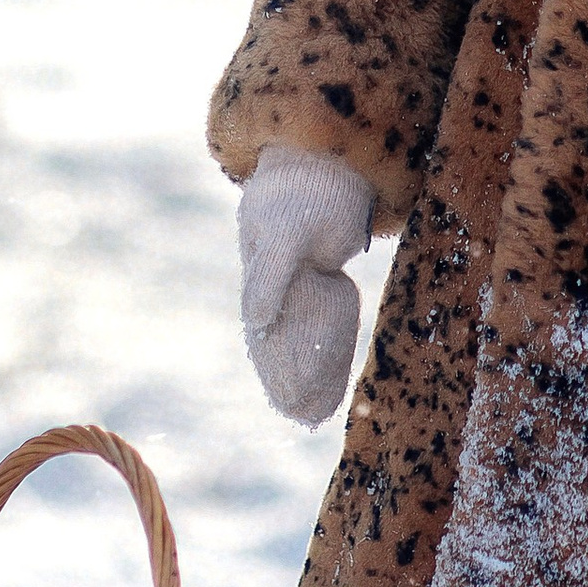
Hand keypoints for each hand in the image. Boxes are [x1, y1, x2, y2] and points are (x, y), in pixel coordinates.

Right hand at [240, 145, 374, 423]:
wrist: (319, 169)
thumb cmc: (301, 199)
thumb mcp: (286, 236)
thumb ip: (269, 278)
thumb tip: (257, 323)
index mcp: (263, 286)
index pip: (267, 342)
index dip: (278, 375)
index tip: (292, 405)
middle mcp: (278, 294)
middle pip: (281, 351)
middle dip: (293, 385)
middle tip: (308, 417)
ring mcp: (298, 291)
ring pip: (299, 345)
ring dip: (308, 377)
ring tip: (314, 413)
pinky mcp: (319, 285)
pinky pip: (320, 328)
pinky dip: (325, 356)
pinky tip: (330, 377)